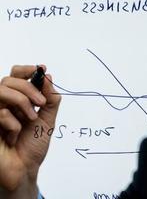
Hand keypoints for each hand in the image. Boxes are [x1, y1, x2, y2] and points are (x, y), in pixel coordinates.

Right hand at [0, 65, 60, 197]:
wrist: (24, 169)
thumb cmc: (32, 147)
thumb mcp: (47, 120)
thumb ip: (50, 100)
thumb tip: (49, 78)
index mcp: (18, 101)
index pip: (16, 76)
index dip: (27, 70)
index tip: (42, 69)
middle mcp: (4, 104)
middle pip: (9, 80)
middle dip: (28, 88)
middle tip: (40, 103)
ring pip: (1, 90)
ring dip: (22, 102)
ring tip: (32, 118)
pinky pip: (0, 112)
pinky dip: (13, 124)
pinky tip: (14, 136)